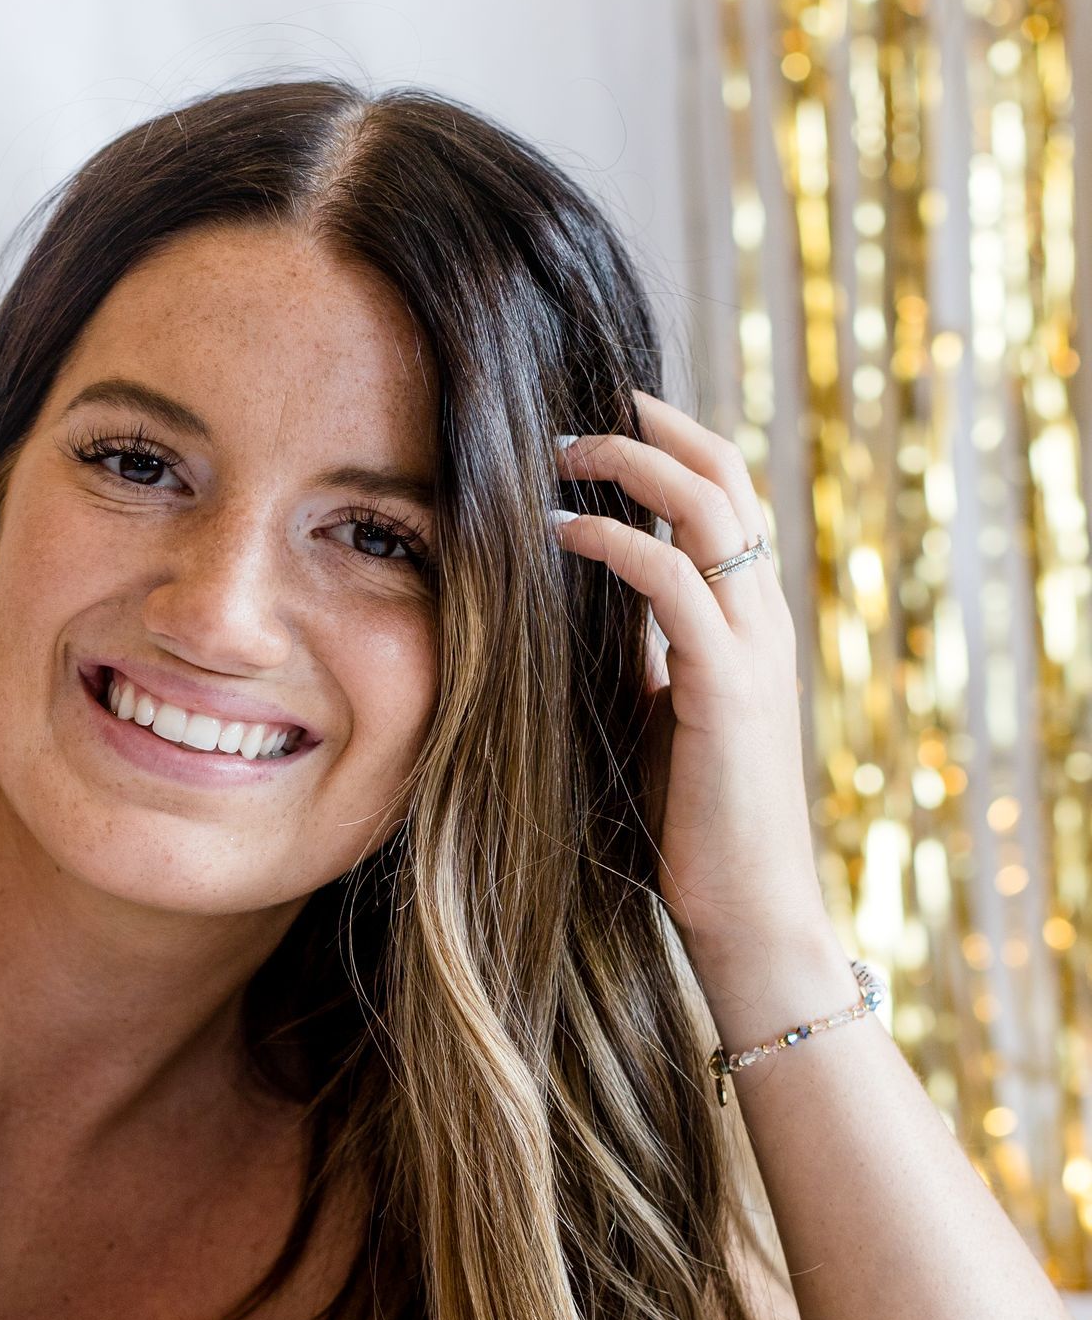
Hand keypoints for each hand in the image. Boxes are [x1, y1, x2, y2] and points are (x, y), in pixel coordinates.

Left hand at [552, 393, 833, 966]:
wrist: (744, 909)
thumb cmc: (689, 824)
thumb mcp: (652, 716)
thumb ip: (632, 656)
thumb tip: (570, 608)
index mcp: (749, 622)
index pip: (724, 498)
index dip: (669, 445)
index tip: (599, 418)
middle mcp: (762, 620)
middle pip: (725, 478)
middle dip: (652, 428)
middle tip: (574, 410)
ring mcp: (753, 649)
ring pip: (708, 510)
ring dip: (629, 465)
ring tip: (557, 450)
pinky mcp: (726, 686)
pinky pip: (674, 581)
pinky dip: (615, 540)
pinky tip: (558, 528)